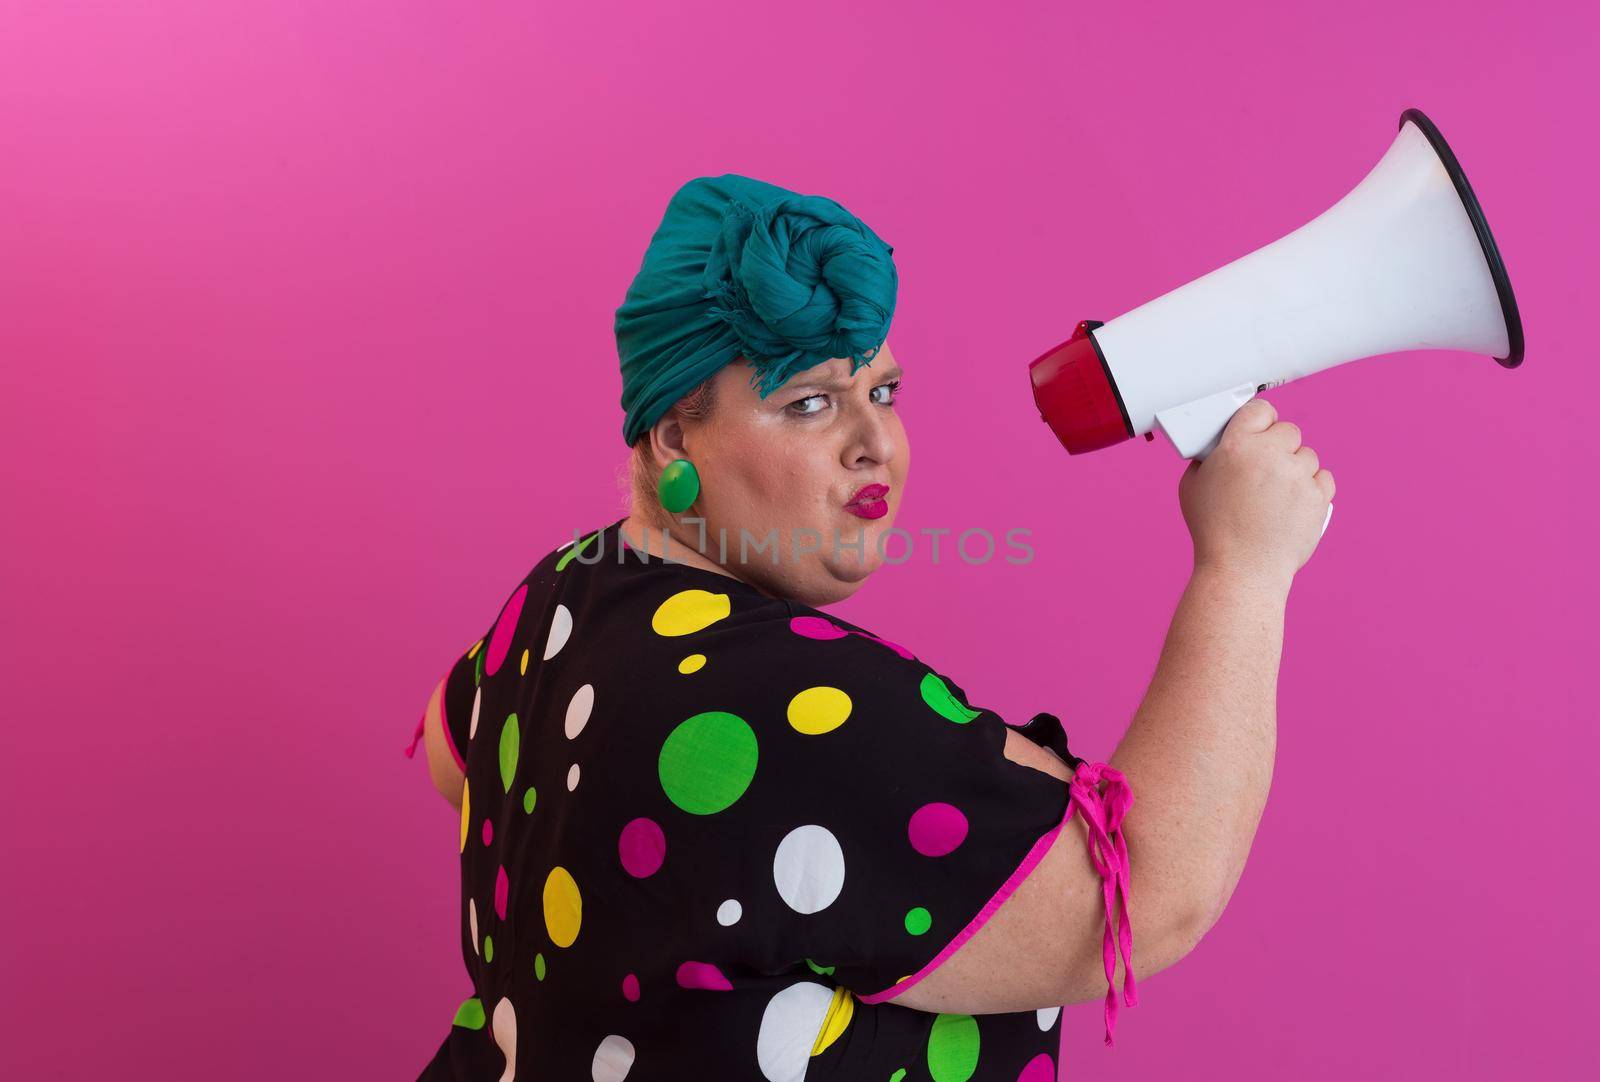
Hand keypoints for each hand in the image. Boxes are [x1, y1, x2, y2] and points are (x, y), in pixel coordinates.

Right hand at [1177, 398, 1335, 582]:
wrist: (1242, 570)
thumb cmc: (1214, 532)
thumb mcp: (1192, 486)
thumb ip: (1208, 459)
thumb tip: (1219, 447)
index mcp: (1236, 447)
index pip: (1260, 409)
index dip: (1259, 419)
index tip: (1258, 429)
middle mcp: (1270, 456)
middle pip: (1288, 430)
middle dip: (1279, 446)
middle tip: (1266, 467)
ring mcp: (1298, 476)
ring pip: (1308, 455)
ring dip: (1296, 468)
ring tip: (1278, 493)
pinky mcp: (1319, 497)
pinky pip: (1324, 478)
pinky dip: (1313, 487)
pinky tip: (1294, 502)